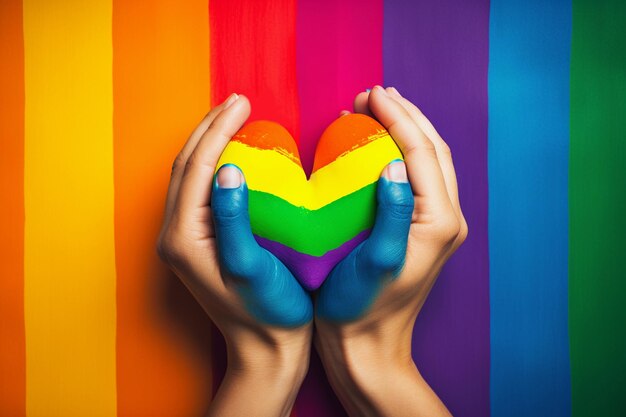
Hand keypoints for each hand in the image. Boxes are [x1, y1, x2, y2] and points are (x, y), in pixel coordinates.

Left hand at [157, 93, 312, 416]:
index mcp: (184, 237)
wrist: (267, 352)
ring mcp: (185, 240)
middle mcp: (175, 235)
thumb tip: (228, 168)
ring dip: (211, 142)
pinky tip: (238, 154)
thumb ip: (234, 218)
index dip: (218, 129)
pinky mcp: (200, 243)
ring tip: (235, 117)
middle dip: (209, 128)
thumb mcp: (252, 267)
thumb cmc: (269, 313)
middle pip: (186, 166)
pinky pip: (203, 191)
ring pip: (191, 176)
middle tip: (238, 101)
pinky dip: (217, 164)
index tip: (242, 103)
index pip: (196, 167)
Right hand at [315, 86, 466, 416]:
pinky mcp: (422, 229)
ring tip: (374, 109)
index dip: (397, 118)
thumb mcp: (375, 261)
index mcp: (439, 221)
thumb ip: (391, 212)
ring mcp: (437, 224)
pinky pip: (415, 177)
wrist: (365, 347)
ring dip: (404, 129)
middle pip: (432, 150)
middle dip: (404, 115)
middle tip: (370, 94)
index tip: (370, 94)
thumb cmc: (360, 309)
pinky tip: (376, 145)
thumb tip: (393, 163)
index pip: (421, 152)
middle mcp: (447, 218)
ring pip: (427, 160)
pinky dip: (398, 152)